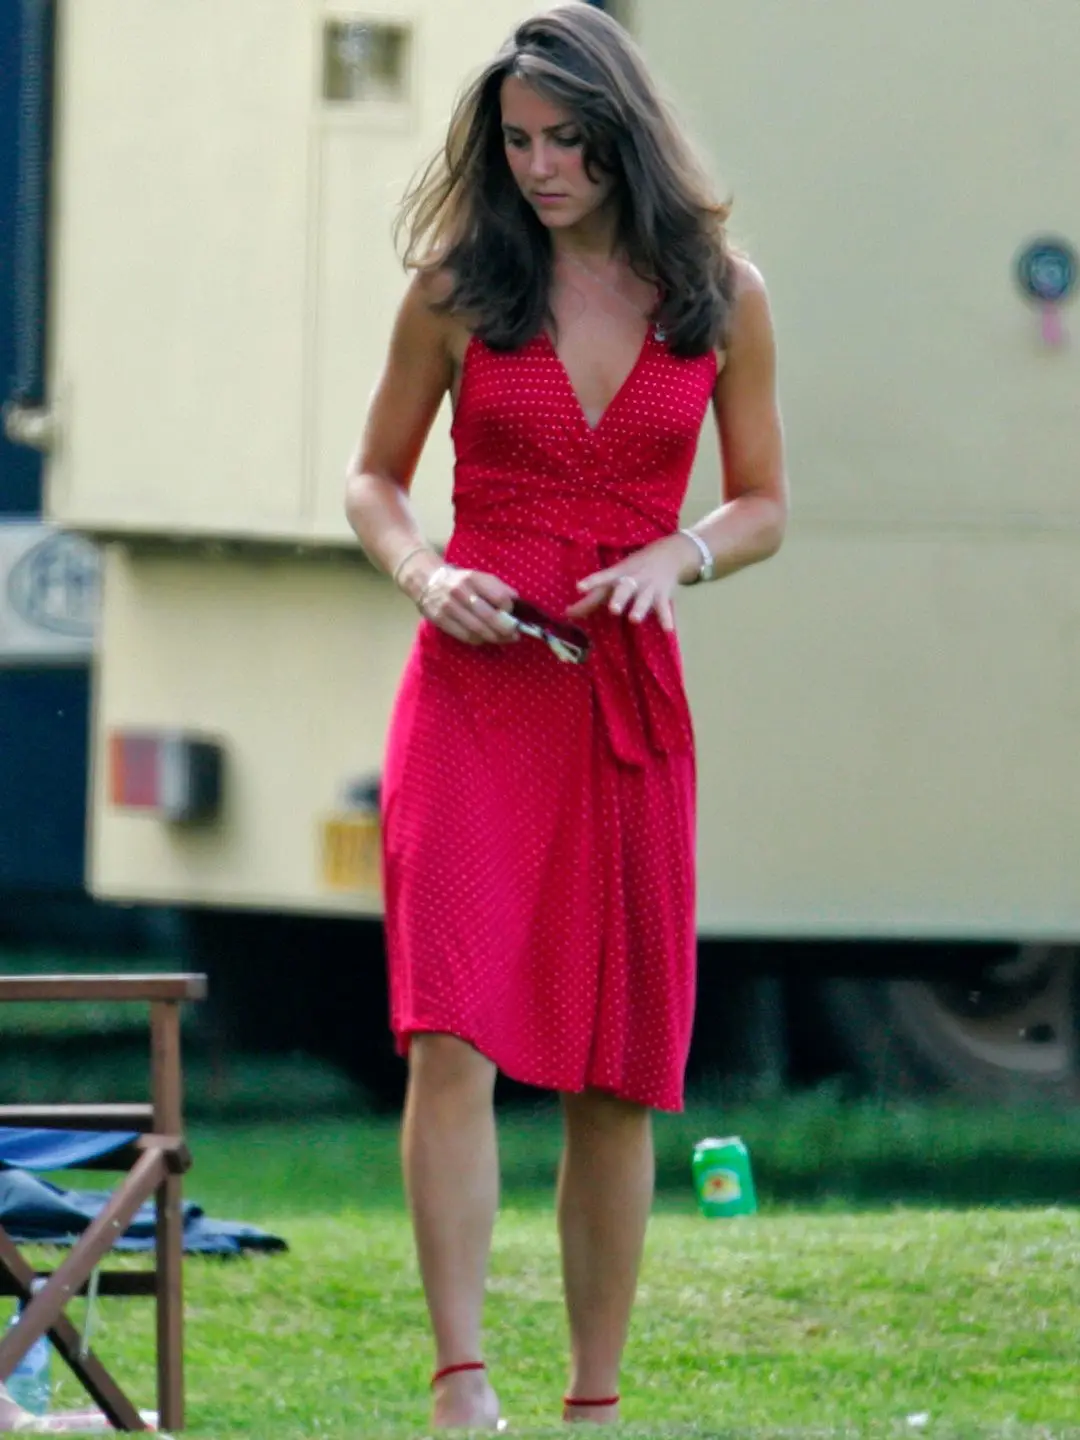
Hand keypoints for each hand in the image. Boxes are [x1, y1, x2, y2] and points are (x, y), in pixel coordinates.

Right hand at [418, 564, 518, 645]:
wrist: (426, 580)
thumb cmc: (458, 580)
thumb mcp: (478, 576)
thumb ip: (497, 587)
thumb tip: (515, 600)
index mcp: (472, 578)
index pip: (499, 597)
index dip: (509, 608)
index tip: (513, 613)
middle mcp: (460, 592)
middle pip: (489, 617)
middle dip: (506, 629)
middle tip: (515, 634)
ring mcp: (449, 608)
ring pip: (478, 630)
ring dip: (495, 638)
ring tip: (505, 639)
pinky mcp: (441, 621)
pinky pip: (465, 636)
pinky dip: (480, 640)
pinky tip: (486, 638)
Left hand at [566, 534, 699, 632]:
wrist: (668, 553)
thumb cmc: (633, 569)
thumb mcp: (614, 577)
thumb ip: (592, 598)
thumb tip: (567, 614)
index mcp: (618, 574)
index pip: (602, 578)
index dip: (591, 582)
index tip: (579, 587)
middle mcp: (632, 580)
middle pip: (624, 588)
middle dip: (619, 598)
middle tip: (613, 609)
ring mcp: (648, 587)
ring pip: (643, 598)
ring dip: (639, 608)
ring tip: (634, 620)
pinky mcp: (662, 594)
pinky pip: (663, 607)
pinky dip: (666, 618)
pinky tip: (667, 630)